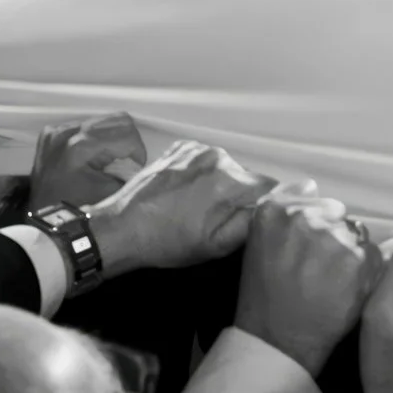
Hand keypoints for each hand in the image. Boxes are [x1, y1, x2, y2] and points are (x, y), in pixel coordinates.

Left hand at [33, 113, 146, 209]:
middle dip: (126, 141)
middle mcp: (67, 132)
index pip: (126, 133)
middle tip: (124, 162)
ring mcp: (56, 131)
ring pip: (100, 120)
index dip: (138, 151)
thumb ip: (129, 174)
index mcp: (82, 147)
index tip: (135, 167)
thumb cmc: (80, 211)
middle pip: (116, 120)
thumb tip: (140, 163)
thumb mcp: (111, 194)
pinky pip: (81, 126)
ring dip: (109, 138)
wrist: (45, 222)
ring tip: (106, 160)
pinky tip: (89, 157)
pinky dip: (91, 139)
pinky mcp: (50, 134)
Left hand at [86, 140, 275, 278]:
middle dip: (239, 197)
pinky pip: (205, 160)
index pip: (269, 187)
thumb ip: (249, 223)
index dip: (263, 205)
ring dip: (219, 185)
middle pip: (246, 177)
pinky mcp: (181, 147)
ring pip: (226, 168)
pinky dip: (202, 175)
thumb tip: (267, 208)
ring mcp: (197, 148)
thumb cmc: (168, 241)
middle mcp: (217, 157)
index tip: (248, 220)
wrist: (123, 227)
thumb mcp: (216, 246)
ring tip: (196, 208)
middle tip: (215, 220)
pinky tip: (184, 194)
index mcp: (229, 182)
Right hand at [234, 193, 382, 376]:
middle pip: (336, 216)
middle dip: (332, 238)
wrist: (279, 341)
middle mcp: (305, 220)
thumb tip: (311, 185)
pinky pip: (373, 254)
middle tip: (319, 269)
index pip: (311, 201)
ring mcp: (334, 239)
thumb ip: (282, 209)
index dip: (314, 226)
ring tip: (332, 281)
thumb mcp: (258, 245)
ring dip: (349, 253)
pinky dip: (366, 271)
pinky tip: (346, 290)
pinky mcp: (360, 261)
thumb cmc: (266, 297)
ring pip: (356, 234)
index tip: (308, 249)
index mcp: (275, 213)